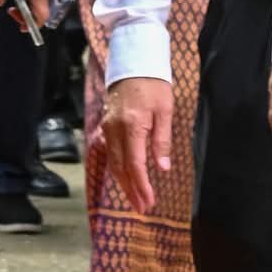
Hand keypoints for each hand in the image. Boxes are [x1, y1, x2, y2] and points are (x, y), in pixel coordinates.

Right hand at [102, 77, 173, 210]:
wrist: (133, 63)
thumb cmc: (154, 85)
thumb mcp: (165, 111)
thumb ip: (162, 140)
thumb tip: (162, 167)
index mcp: (132, 126)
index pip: (135, 164)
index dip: (141, 185)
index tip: (149, 201)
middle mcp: (115, 129)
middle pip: (121, 167)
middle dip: (131, 190)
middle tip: (142, 208)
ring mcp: (108, 127)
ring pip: (113, 162)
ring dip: (123, 183)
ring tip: (134, 199)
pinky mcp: (106, 125)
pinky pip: (110, 152)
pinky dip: (117, 169)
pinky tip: (125, 178)